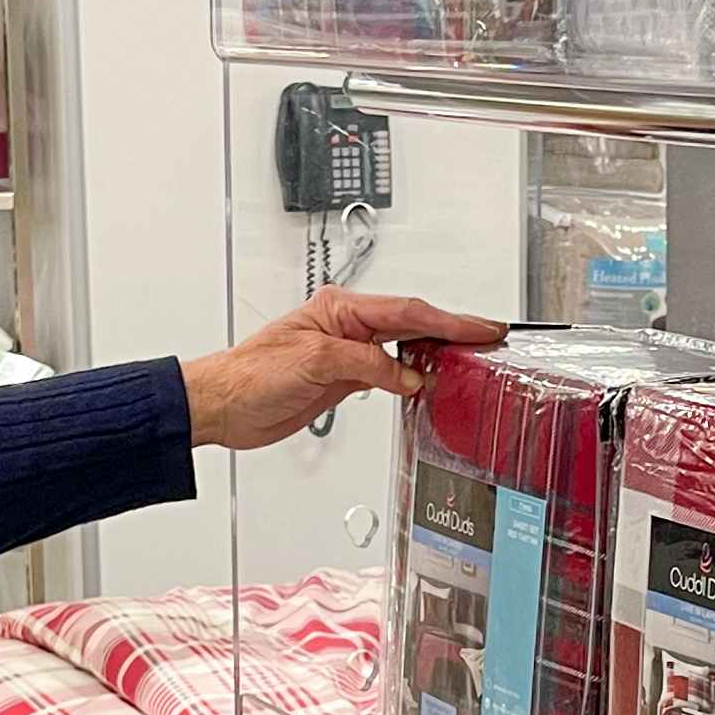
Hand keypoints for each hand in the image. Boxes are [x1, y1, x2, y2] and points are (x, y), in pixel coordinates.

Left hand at [182, 288, 505, 450]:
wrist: (224, 406)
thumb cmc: (251, 375)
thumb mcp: (314, 362)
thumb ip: (366, 365)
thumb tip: (407, 375)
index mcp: (341, 308)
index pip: (407, 311)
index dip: (448, 320)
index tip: (480, 327)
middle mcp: (348, 326)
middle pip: (413, 323)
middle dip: (452, 331)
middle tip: (489, 338)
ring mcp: (349, 352)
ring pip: (406, 347)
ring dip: (437, 354)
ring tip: (470, 358)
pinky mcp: (345, 379)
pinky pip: (392, 372)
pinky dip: (415, 377)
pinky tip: (431, 383)